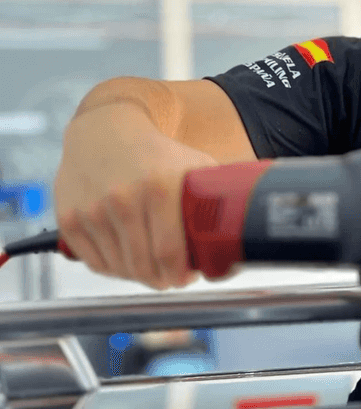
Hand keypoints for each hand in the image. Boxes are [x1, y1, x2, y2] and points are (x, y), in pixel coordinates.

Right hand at [55, 105, 218, 288]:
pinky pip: (95, 263)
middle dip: (163, 279)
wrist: (105, 128)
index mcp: (160, 186)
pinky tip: (126, 257)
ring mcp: (93, 210)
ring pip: (120, 269)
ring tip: (150, 265)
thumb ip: (217, 197)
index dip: (181, 275)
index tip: (187, 277)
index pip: (170, 253)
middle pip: (145, 267)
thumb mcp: (193, 165)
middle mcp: (123, 198)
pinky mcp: (70, 218)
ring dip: (138, 274)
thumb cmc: (156, 152)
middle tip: (171, 276)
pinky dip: (113, 268)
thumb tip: (242, 231)